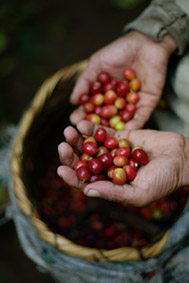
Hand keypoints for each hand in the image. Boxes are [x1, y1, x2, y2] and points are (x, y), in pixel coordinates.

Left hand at [57, 121, 188, 206]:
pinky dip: (93, 128)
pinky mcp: (121, 136)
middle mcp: (108, 167)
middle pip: (84, 161)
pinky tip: (82, 124)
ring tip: (68, 131)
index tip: (61, 171)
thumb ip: (114, 193)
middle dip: (71, 155)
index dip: (72, 177)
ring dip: (78, 139)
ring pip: (91, 145)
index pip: (86, 182)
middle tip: (62, 146)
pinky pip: (104, 132)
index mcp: (110, 184)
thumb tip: (87, 192)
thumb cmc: (163, 180)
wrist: (181, 158)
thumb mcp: (139, 193)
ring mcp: (113, 151)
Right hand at [70, 31, 176, 128]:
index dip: (84, 113)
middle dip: (96, 124)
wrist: (145, 42)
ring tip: (105, 134)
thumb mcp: (97, 64)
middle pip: (106, 116)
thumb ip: (85, 81)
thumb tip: (72, 101)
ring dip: (114, 127)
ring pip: (122, 119)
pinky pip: (142, 116)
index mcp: (105, 93)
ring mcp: (132, 103)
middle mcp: (117, 101)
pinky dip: (135, 123)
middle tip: (87, 131)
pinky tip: (127, 130)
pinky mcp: (148, 103)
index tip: (74, 120)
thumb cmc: (119, 50)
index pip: (93, 106)